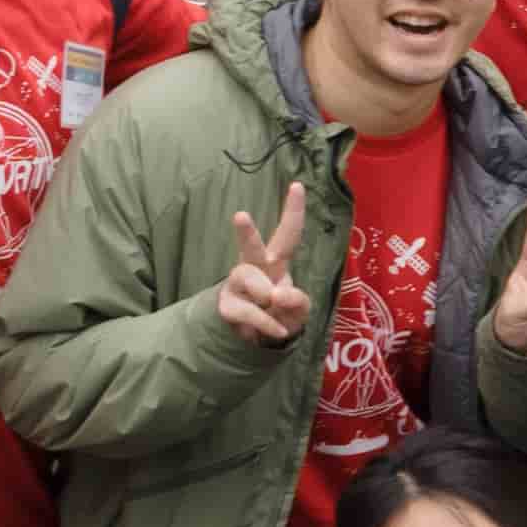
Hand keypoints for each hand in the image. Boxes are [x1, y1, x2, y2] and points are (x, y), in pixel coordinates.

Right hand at [213, 194, 314, 346]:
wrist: (257, 341)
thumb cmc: (281, 313)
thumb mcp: (299, 310)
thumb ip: (297, 302)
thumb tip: (277, 294)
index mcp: (276, 262)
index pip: (287, 234)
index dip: (293, 211)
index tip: (298, 185)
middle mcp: (254, 268)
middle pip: (250, 247)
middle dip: (246, 232)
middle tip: (241, 215)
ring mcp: (237, 285)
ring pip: (246, 276)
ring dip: (264, 294)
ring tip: (273, 304)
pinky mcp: (227, 305)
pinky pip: (248, 311)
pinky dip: (267, 323)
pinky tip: (277, 330)